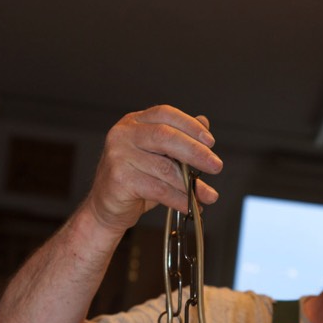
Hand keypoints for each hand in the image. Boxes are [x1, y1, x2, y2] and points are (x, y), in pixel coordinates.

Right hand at [86, 104, 222, 235]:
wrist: (106, 208)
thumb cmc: (134, 181)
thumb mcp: (157, 156)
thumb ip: (178, 139)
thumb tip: (205, 123)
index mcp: (134, 122)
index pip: (165, 114)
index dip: (190, 125)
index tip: (210, 142)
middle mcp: (123, 134)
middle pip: (166, 136)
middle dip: (196, 152)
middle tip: (216, 166)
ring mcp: (118, 155)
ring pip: (164, 167)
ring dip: (190, 184)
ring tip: (207, 195)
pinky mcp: (119, 179)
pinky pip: (158, 189)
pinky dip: (178, 199)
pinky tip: (189, 206)